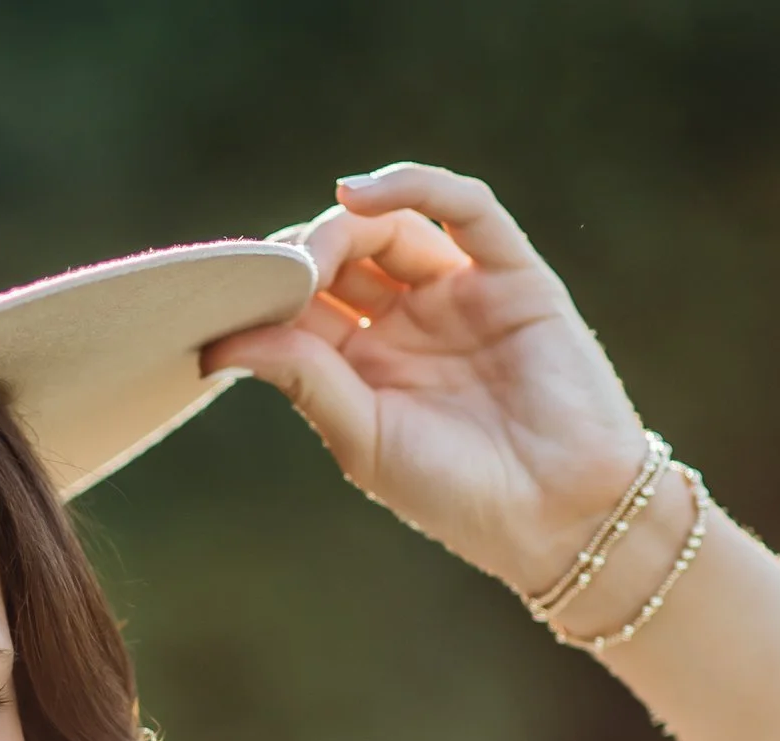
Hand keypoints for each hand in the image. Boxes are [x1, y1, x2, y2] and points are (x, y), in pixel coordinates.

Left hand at [203, 164, 651, 593]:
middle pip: (341, 256)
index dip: (265, 289)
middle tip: (273, 277)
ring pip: (393, 225)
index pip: (301, 303)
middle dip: (300, 256)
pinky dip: (415, 185)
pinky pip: (466, 208)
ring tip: (311, 255)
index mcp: (362, 363)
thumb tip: (221, 339)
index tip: (224, 296)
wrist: (558, 516)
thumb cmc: (457, 493)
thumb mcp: (362, 438)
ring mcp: (459, 293)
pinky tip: (359, 195)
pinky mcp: (513, 275)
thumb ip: (302, 377)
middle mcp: (406, 321)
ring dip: (343, 226)